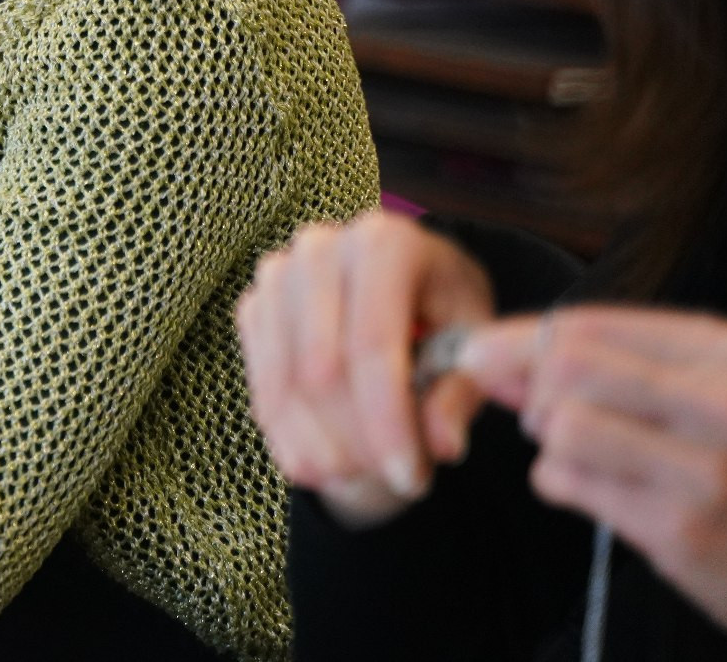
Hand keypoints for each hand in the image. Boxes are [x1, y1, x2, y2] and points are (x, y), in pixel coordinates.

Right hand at [235, 212, 496, 526]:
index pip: (373, 344)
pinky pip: (261, 387)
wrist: (400, 285)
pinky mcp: (253, 305)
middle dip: (357, 442)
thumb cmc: (444, 308)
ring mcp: (277, 275)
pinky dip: (291, 438)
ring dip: (322, 448)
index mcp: (384, 241)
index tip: (410, 478)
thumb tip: (442, 444)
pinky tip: (325, 464)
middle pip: (322, 370)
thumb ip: (460, 392)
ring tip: (364, 477)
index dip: (388, 421)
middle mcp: (320, 248)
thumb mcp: (473, 342)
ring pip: (286, 385)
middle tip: (397, 484)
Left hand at [463, 307, 726, 645]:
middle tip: (551, 419)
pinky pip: (568, 483)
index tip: (485, 355)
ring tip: (584, 458)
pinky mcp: (679, 528)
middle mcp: (723, 402)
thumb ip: (601, 365)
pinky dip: (558, 483)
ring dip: (548, 443)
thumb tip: (490, 354)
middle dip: (534, 392)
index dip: (517, 339)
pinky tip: (599, 493)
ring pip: (563, 425)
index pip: (588, 323)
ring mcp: (705, 468)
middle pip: (567, 366)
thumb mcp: (703, 394)